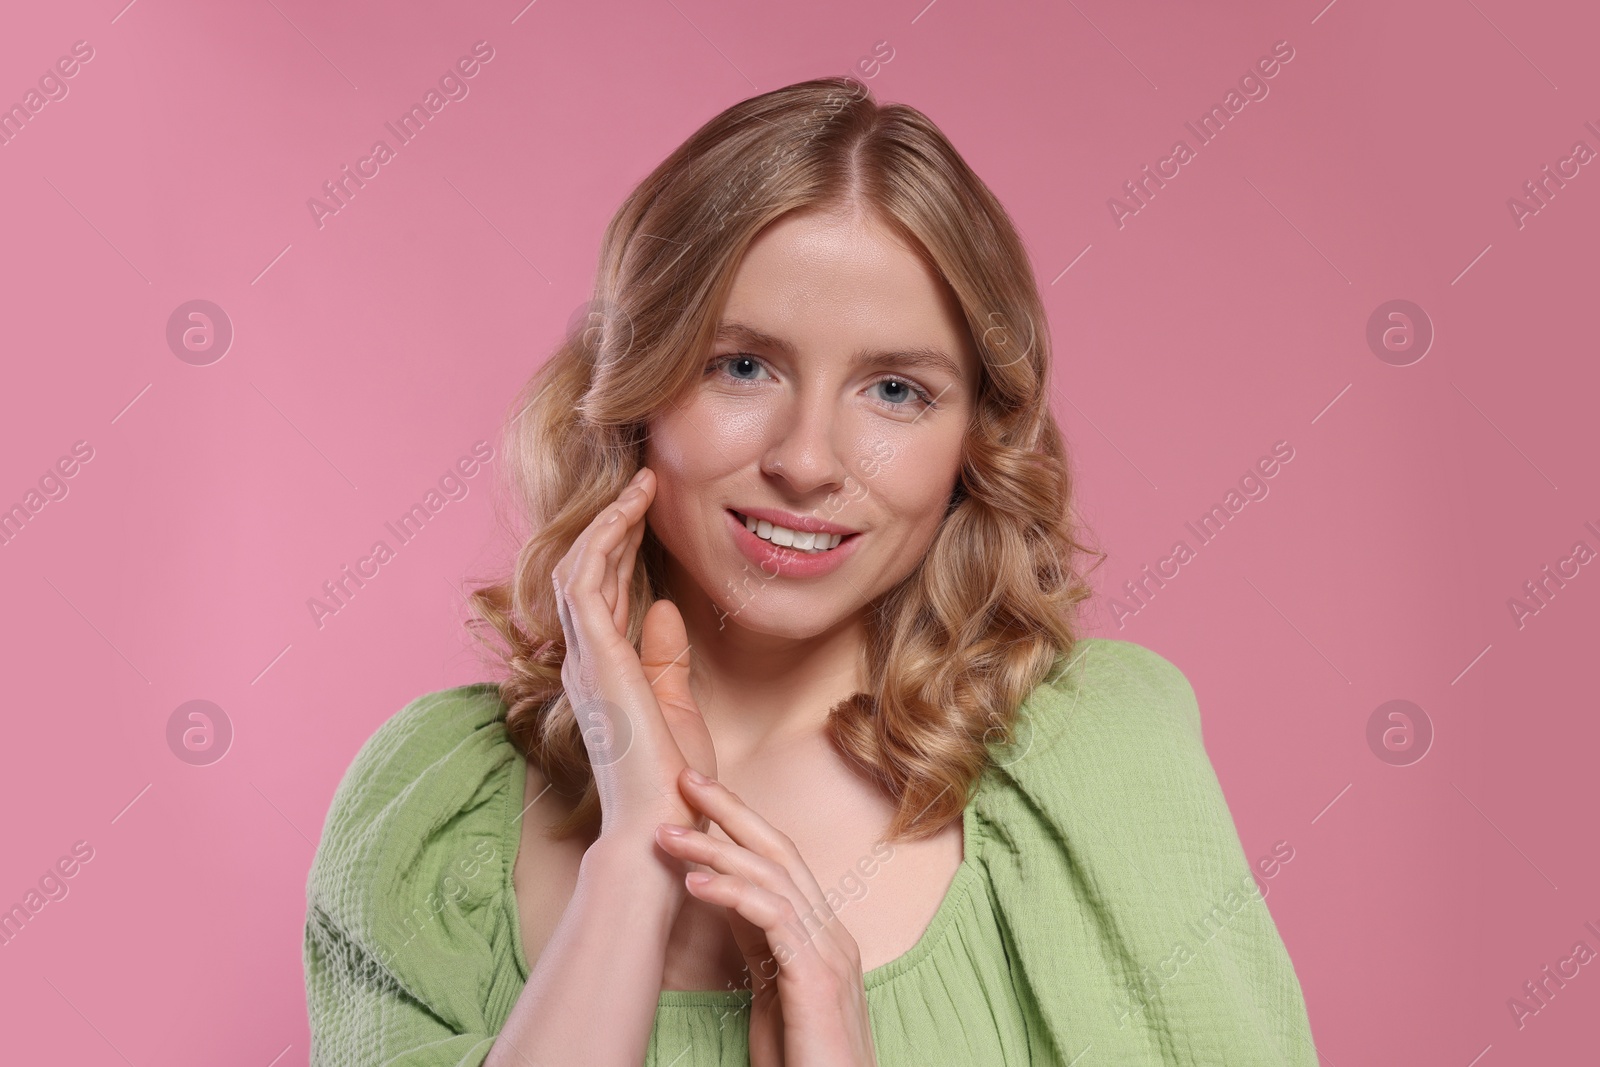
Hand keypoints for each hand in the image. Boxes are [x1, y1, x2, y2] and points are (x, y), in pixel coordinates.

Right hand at [551, 467, 716, 843]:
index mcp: (600, 671)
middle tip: (643, 482)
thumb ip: (665, 657)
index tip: (647, 511)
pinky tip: (629, 515)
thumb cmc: (670, 780)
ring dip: (606, 522)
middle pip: (584, 572)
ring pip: (577, 568)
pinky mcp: (595, 659)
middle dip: (611, 522)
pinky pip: (584, 583)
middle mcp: (583, 660)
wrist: (661, 825)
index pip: (601, 593)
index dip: (619, 546)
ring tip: (640, 487)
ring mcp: (584, 659)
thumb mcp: (675, 706)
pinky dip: (603, 543)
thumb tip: (666, 609)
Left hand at [654, 768, 878, 1066]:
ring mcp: (830, 952)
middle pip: (780, 851)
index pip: (781, 861)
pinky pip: (774, 918)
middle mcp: (832, 932)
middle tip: (684, 780)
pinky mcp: (818, 977)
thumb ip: (760, 944)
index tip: (697, 797)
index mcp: (821, 933)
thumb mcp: (774, 991)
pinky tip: (696, 885)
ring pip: (774, 877)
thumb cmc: (805, 1058)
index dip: (740, 823)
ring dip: (715, 849)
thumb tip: (723, 898)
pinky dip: (733, 894)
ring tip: (667, 836)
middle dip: (730, 810)